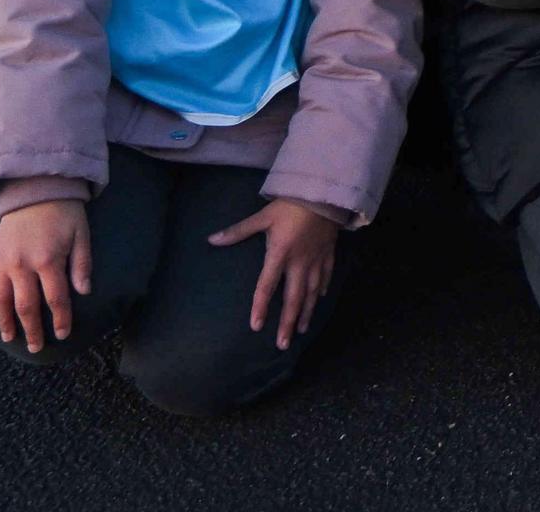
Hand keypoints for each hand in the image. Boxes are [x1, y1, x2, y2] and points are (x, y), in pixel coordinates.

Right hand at [0, 197, 89, 351]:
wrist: (36, 188)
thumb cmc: (64, 213)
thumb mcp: (81, 236)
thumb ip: (82, 265)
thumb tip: (84, 293)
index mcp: (47, 261)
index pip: (55, 299)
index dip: (60, 319)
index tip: (63, 335)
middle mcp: (22, 265)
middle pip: (25, 306)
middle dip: (31, 329)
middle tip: (36, 347)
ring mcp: (3, 261)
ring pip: (0, 298)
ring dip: (5, 320)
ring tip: (10, 337)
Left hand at [209, 197, 341, 348]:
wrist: (325, 194)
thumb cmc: (290, 205)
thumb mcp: (262, 217)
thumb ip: (238, 231)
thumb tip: (211, 240)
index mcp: (280, 254)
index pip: (267, 286)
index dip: (261, 307)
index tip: (256, 326)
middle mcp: (299, 263)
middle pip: (293, 298)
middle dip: (288, 322)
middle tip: (283, 344)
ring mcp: (316, 260)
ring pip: (311, 293)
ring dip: (306, 313)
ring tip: (302, 330)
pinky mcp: (328, 254)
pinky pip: (325, 277)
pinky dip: (321, 291)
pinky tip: (318, 300)